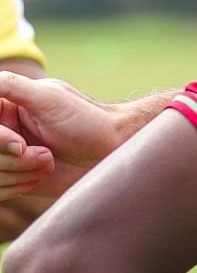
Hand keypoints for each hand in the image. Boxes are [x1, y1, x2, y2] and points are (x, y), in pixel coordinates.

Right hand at [0, 72, 129, 201]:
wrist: (110, 151)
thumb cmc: (86, 119)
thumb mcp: (48, 97)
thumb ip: (11, 86)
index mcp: (2, 106)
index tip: (20, 144)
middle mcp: (0, 130)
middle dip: (11, 158)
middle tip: (44, 154)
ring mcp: (4, 154)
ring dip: (19, 172)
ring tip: (48, 162)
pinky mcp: (11, 176)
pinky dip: (15, 186)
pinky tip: (41, 175)